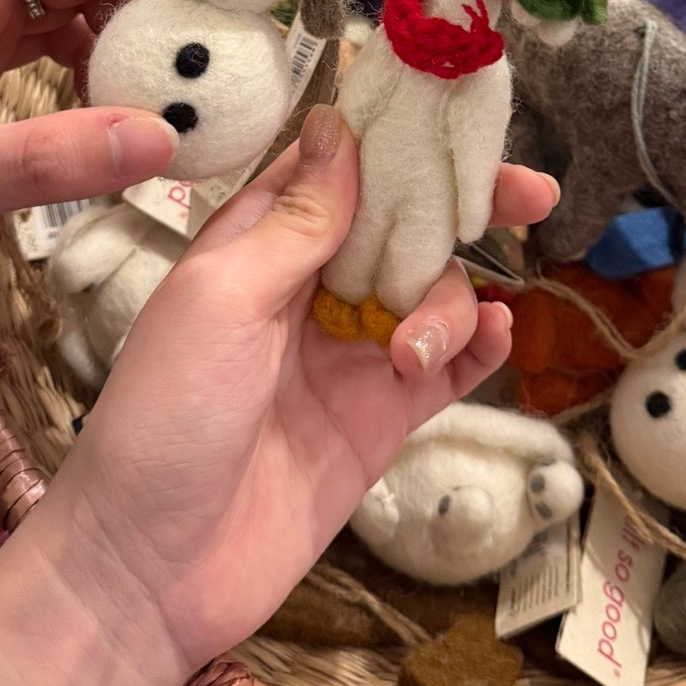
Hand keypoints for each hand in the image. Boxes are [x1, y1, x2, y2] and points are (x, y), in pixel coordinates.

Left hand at [31, 107, 558, 676]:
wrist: (155, 567)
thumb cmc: (164, 417)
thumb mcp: (221, 298)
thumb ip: (296, 221)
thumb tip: (341, 125)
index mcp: (258, 243)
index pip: (340, 165)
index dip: (398, 138)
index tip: (459, 118)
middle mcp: (309, 288)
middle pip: (404, 223)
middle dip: (463, 205)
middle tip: (530, 193)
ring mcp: (349, 352)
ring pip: (433, 292)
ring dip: (447, 304)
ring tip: (414, 354)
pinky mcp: (382, 417)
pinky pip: (451, 365)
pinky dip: (479, 344)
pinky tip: (493, 336)